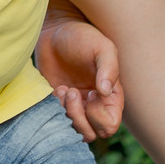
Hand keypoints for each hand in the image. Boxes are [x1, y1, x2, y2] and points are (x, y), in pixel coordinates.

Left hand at [35, 13, 123, 139]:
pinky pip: (55, 120)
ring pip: (73, 130)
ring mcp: (75, 106)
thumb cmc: (82, 36)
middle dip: (79, 115)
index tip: (90, 93)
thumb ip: (108, 68)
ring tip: (62, 89)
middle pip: (91, 133)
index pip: (110, 125)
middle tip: (72, 91)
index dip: (98, 116)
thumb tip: (105, 93)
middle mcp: (94, 106)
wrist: (56, 30)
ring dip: (66, 113)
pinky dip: (53, 109)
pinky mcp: (56, 103)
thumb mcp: (101, 47)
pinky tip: (55, 89)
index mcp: (111, 97)